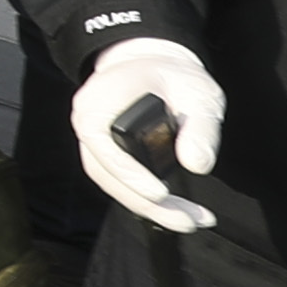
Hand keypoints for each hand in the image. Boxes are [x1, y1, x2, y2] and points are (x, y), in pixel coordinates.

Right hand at [73, 37, 226, 233]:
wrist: (155, 65)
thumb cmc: (174, 76)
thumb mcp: (197, 93)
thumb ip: (201, 126)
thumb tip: (197, 166)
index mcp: (101, 96)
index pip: (101, 139)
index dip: (126, 170)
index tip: (161, 193)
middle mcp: (86, 118)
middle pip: (105, 172)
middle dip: (146, 203)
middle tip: (188, 220)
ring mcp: (92, 138)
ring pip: (110, 182)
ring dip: (147, 208)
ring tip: (188, 220)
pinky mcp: (102, 153)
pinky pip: (116, 180)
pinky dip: (143, 199)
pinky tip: (173, 210)